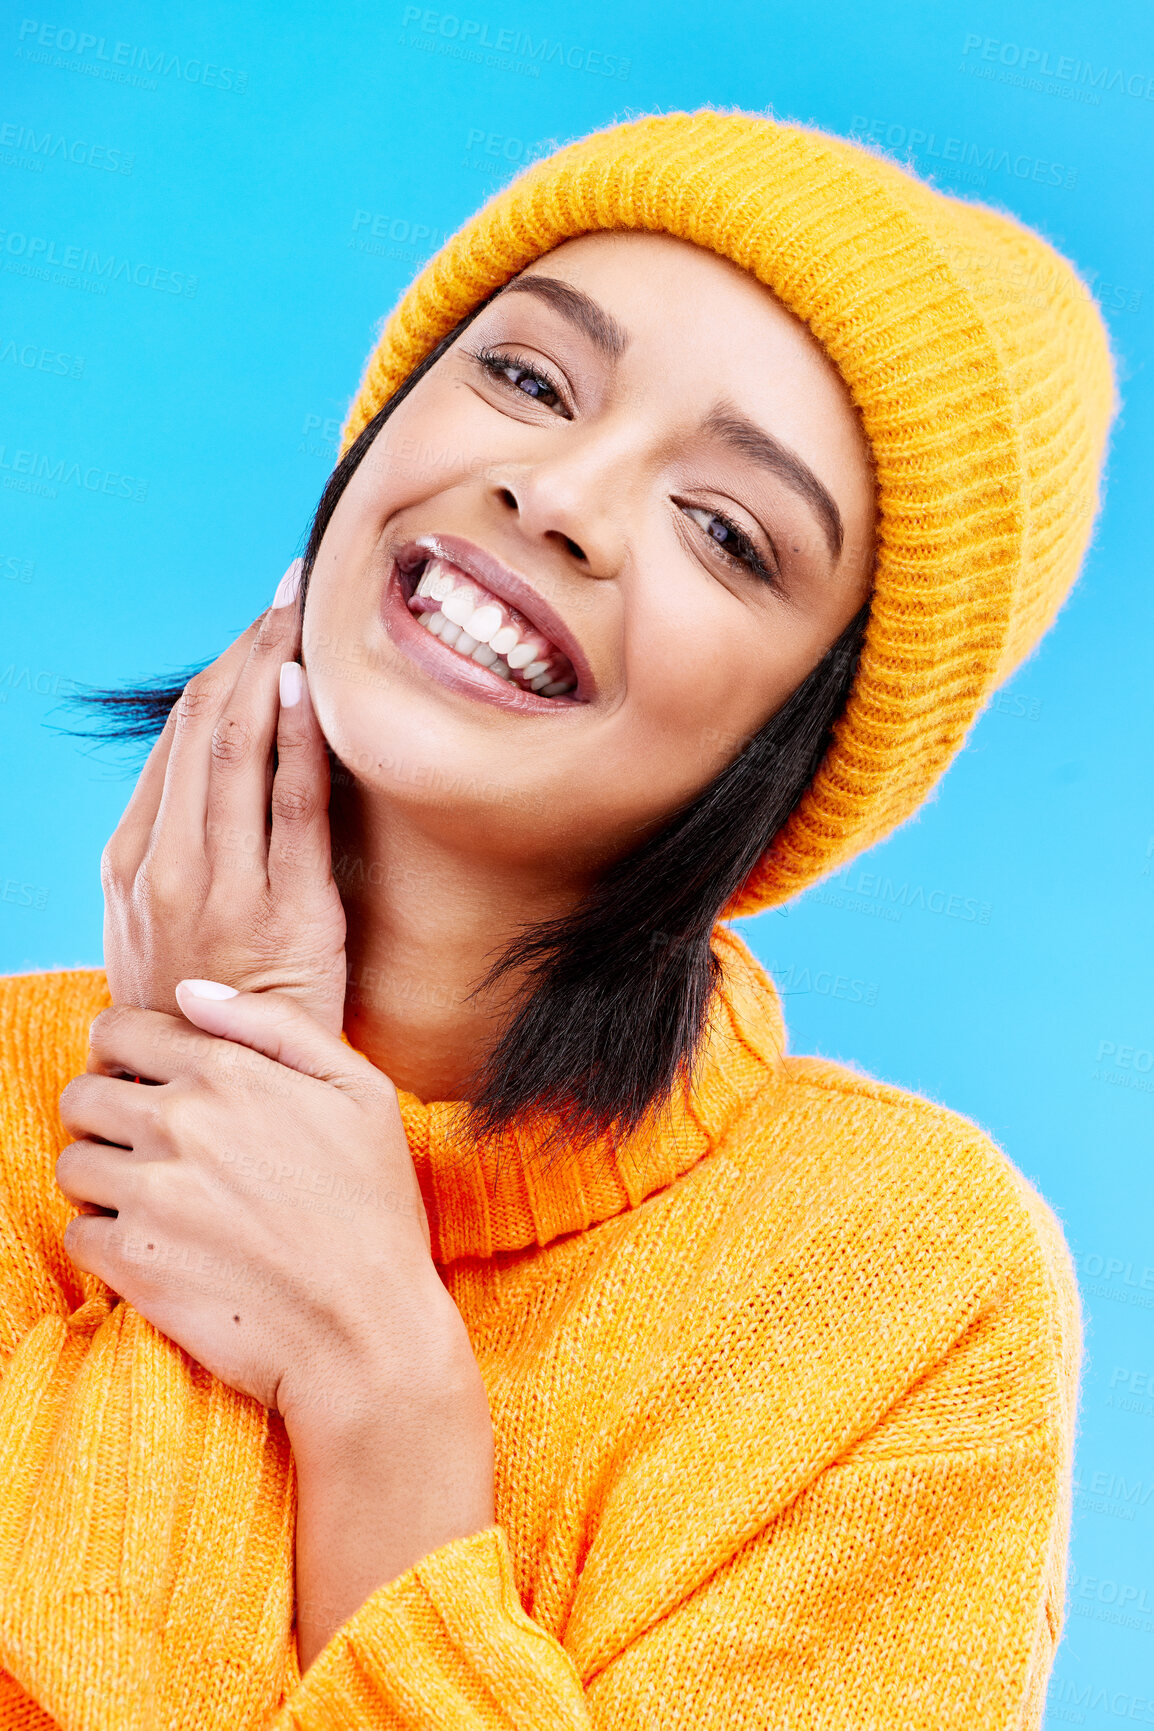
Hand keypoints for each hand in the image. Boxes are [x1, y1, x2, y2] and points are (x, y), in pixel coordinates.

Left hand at [53, 983, 473, 1438]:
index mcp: (226, 1072)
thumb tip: (190, 991)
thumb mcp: (360, 1091)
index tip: (148, 1083)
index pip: (114, 1032)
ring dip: (102, 1177)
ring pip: (71, 1163)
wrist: (366, 1332)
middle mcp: (177, 1124)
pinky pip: (77, 1233)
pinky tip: (158, 1246)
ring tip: (155, 1199)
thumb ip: (274, 1025)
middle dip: (106, 1114)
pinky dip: (105, 1239)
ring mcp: (148, 1195)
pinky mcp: (131, 1263)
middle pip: (80, 1095)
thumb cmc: (376, 1208)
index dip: (124, 1053)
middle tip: (151, 1147)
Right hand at [100, 562, 347, 1035]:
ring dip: (272, 666)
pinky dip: (299, 736)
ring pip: (238, 747)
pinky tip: (311, 684)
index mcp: (129, 862)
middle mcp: (166, 864)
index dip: (220, 672)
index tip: (256, 626)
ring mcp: (223, 886)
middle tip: (287, 591)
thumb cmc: (199, 1008)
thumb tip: (210, 781)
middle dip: (246, 646)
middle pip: (203, 726)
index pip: (175, 741)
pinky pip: (292, 805)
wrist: (221, 1093)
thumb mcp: (154, 930)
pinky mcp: (287, 911)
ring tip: (304, 611)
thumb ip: (173, 855)